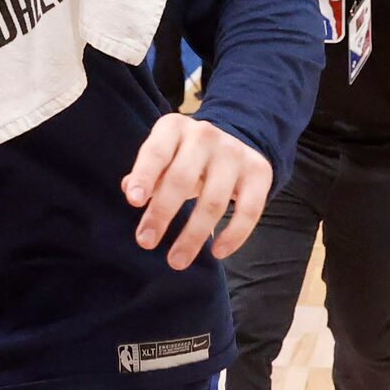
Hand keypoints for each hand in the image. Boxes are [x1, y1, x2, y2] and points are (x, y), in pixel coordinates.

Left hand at [123, 113, 273, 268]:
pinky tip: (217, 253)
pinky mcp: (259, 171)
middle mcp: (205, 136)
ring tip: (176, 261)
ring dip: (194, 235)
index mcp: (174, 128)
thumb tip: (130, 190)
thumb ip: (146, 174)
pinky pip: (249, 209)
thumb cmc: (183, 156)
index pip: (156, 152)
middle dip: (161, 214)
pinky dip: (234, 235)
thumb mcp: (162, 156)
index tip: (134, 203)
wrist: (233, 140)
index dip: (145, 176)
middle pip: (182, 179)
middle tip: (145, 242)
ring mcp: (234, 153)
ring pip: (214, 201)